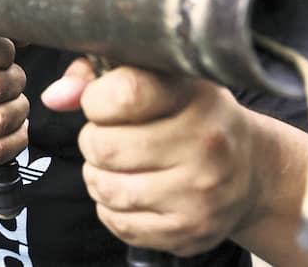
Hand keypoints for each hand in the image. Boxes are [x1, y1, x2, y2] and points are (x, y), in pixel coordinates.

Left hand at [42, 60, 260, 255]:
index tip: (104, 101)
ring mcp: (199, 194)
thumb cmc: (194, 116)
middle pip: (103, 145)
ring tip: (118, 164)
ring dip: (98, 175)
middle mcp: (205, 145)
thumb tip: (55, 96)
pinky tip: (132, 191)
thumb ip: (102, 76)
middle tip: (111, 136)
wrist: (252, 172)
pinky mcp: (189, 231)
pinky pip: (117, 222)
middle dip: (94, 139)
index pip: (124, 93)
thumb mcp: (163, 81)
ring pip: (105, 187)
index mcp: (197, 97)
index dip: (96, 99)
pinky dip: (111, 207)